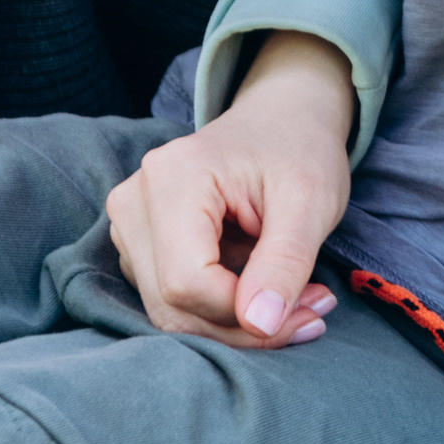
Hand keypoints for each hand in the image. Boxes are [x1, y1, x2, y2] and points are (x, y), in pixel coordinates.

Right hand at [106, 32, 353, 345]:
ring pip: (170, 311)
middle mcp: (135, 200)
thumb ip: (285, 261)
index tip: (308, 308)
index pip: (187, 283)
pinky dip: (222, 308)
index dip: (244, 312)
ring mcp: (130, 223)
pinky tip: (264, 283)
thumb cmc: (299, 148)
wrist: (283, 118)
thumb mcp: (311, 199)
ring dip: (238, 320)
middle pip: (173, 304)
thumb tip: (261, 324)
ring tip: (297, 294)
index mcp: (173, 178)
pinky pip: (171, 300)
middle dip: (247, 325)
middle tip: (313, 312)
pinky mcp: (139, 243)